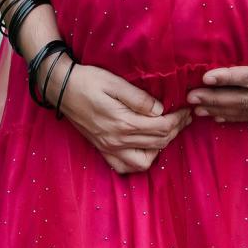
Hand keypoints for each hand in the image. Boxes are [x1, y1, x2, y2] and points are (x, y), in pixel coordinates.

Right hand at [54, 61, 193, 173]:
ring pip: (144, 161)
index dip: (178, 119)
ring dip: (160, 148)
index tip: (186, 108)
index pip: (162, 127)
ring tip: (166, 132)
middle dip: (176, 130)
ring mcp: (109, 148)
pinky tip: (145, 149)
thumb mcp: (114, 82)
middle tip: (184, 117)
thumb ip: (139, 98)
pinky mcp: (102, 149)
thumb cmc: (88, 81)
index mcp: (123, 123)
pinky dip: (139, 162)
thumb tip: (160, 110)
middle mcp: (117, 141)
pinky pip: (125, 167)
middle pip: (158, 143)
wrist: (61, 88)